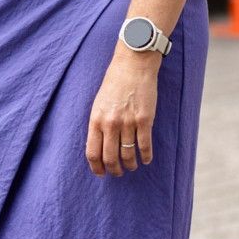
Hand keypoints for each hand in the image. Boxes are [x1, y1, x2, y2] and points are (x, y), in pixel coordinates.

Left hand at [86, 48, 158, 175]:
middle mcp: (110, 123)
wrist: (133, 65)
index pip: (92, 152)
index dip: (97, 167)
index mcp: (96, 119)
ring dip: (130, 165)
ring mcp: (128, 122)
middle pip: (110, 158)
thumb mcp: (98, 103)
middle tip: (118, 173)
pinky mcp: (145, 120)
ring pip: (128, 154)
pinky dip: (146, 156)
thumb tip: (98, 147)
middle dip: (114, 170)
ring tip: (132, 166)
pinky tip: (146, 159)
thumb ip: (98, 124)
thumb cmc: (114, 83)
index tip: (101, 173)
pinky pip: (145, 146)